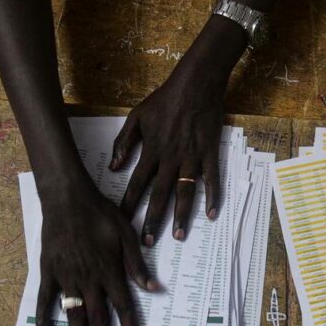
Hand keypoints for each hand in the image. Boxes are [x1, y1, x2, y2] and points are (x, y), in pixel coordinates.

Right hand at [34, 178, 159, 325]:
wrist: (67, 198)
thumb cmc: (100, 213)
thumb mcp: (126, 234)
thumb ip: (137, 264)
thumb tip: (154, 288)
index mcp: (109, 271)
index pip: (123, 308)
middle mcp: (88, 280)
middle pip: (97, 319)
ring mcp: (66, 277)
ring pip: (73, 315)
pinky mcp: (48, 272)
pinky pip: (45, 300)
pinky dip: (43, 318)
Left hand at [109, 16, 247, 245]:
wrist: (195, 84)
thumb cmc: (165, 99)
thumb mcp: (137, 116)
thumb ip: (124, 142)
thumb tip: (112, 167)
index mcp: (151, 151)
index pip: (136, 184)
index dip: (128, 204)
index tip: (121, 222)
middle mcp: (170, 159)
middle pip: (159, 195)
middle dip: (153, 220)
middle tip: (148, 242)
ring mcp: (191, 157)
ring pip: (185, 193)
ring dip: (181, 216)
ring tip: (179, 236)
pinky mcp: (209, 153)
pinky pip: (212, 179)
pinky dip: (213, 197)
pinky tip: (212, 214)